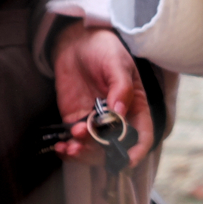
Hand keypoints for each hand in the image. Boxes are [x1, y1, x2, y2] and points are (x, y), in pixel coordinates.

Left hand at [50, 22, 153, 167]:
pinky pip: (75, 140)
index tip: (126, 159)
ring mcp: (96, 121)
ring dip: (82, 153)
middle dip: (99, 153)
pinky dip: (68, 148)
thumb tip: (119, 113)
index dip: (137, 150)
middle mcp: (118, 119)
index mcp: (136, 107)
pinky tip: (60, 146)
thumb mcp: (118, 64)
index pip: (142, 135)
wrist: (77, 43)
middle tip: (82, 146)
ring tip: (68, 146)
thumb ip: (121, 88)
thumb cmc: (105, 50)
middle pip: (115, 147)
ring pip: (94, 149)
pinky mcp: (76, 119)